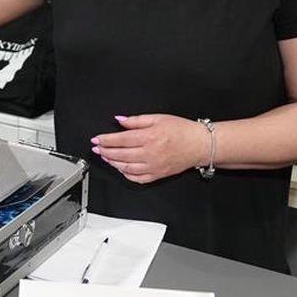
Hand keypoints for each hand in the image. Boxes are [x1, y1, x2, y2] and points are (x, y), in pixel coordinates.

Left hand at [91, 114, 208, 183]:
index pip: (120, 139)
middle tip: (97, 149)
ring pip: (126, 168)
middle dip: (105, 152)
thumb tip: (119, 120)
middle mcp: (149, 153)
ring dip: (113, 163)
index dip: (105, 140)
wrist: (199, 144)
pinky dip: (126, 175)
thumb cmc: (181, 130)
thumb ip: (136, 120)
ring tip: (106, 157)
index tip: (96, 139)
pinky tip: (121, 169)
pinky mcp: (158, 175)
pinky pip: (137, 178)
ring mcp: (153, 166)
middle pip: (120, 154)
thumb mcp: (158, 118)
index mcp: (148, 137)